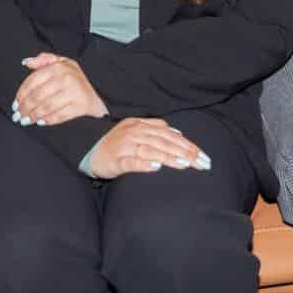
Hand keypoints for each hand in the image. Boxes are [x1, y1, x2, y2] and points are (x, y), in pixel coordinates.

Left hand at [12, 52, 107, 125]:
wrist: (103, 89)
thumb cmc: (77, 78)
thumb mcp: (63, 62)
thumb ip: (44, 60)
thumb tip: (26, 62)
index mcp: (59, 66)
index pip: (33, 81)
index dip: (21, 94)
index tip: (15, 104)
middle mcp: (66, 78)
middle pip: (37, 96)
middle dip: (25, 108)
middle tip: (17, 116)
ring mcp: (74, 92)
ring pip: (46, 107)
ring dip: (33, 116)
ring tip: (25, 121)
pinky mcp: (81, 106)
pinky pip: (59, 116)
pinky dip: (48, 120)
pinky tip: (41, 122)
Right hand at [86, 117, 208, 178]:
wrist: (88, 151)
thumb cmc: (115, 144)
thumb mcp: (134, 131)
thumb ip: (154, 129)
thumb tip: (177, 133)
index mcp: (140, 125)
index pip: (169, 135)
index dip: (188, 145)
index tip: (204, 157)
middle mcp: (133, 133)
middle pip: (164, 142)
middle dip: (186, 152)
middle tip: (203, 163)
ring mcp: (124, 146)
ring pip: (151, 150)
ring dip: (169, 156)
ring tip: (186, 164)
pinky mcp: (115, 161)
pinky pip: (131, 161)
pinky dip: (144, 164)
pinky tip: (156, 167)